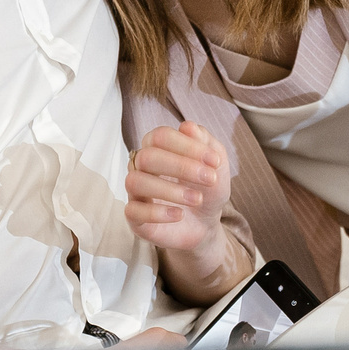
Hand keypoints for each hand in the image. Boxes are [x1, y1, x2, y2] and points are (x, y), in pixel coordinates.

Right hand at [125, 120, 231, 261]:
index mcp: (157, 147)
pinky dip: (157, 213)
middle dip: (181, 166)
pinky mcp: (135, 217)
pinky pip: (133, 211)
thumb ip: (205, 142)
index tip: (215, 161)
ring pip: (135, 182)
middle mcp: (141, 166)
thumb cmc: (207, 188)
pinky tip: (179, 214)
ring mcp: (135, 192)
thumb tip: (188, 126)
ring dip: (170, 190)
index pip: (161, 136)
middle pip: (147, 157)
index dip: (188, 146)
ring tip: (197, 199)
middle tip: (209, 179)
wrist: (206, 223)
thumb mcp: (215, 164)